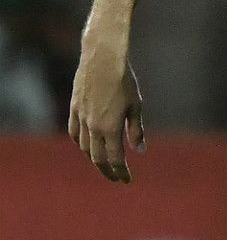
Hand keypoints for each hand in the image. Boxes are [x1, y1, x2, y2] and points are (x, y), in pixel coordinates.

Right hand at [68, 40, 146, 183]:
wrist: (102, 60)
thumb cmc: (124, 81)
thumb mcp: (136, 106)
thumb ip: (136, 130)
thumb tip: (139, 151)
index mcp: (110, 128)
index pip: (115, 158)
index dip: (121, 171)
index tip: (127, 180)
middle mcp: (92, 126)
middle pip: (98, 157)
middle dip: (108, 170)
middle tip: (116, 178)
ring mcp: (80, 118)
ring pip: (85, 147)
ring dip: (94, 159)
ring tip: (104, 165)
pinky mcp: (74, 109)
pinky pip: (75, 133)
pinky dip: (82, 144)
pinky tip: (87, 146)